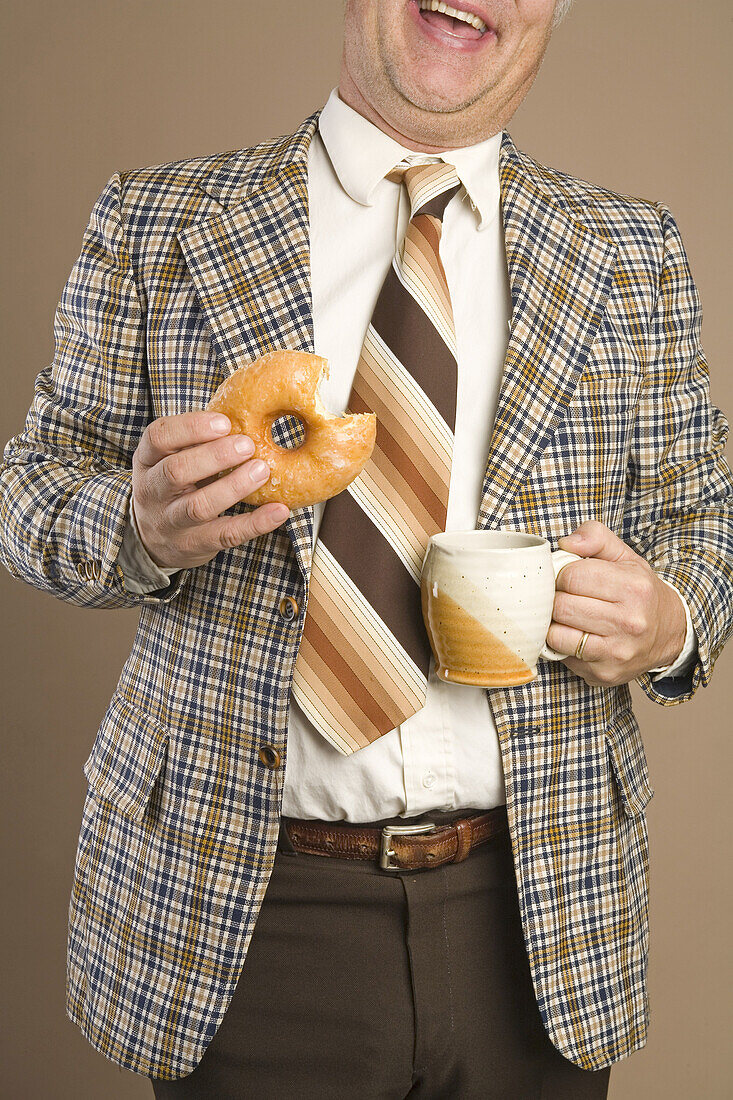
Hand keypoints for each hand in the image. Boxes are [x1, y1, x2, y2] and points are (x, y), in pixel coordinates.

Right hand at [131, 412, 288, 570]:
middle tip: (248, 445)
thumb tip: (246, 412)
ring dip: (234, 487)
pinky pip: (226, 535)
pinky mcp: (195, 544)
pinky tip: (279, 511)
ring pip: (199, 506)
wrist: (153, 539)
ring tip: (262, 470)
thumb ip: (196, 441)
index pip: (158, 437)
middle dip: (214, 455)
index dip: (191, 427)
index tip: (225, 422)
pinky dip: (255, 523)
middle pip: (176, 471)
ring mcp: (171, 521)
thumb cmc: (173, 486)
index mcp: (147, 460)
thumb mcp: (170, 459)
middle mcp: (152, 491)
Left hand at [545, 520, 686, 685]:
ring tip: (565, 615)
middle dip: (555, 598)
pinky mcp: (604, 673)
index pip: (572, 576)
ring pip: (557, 634)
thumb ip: (595, 537)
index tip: (566, 577)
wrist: (670, 633)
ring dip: (553, 623)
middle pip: (561, 606)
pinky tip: (573, 634)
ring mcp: (617, 652)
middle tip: (562, 596)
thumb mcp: (624, 556)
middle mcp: (629, 622)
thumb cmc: (639, 592)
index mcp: (634, 588)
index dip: (561, 574)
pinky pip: (562, 656)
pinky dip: (560, 643)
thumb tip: (565, 543)